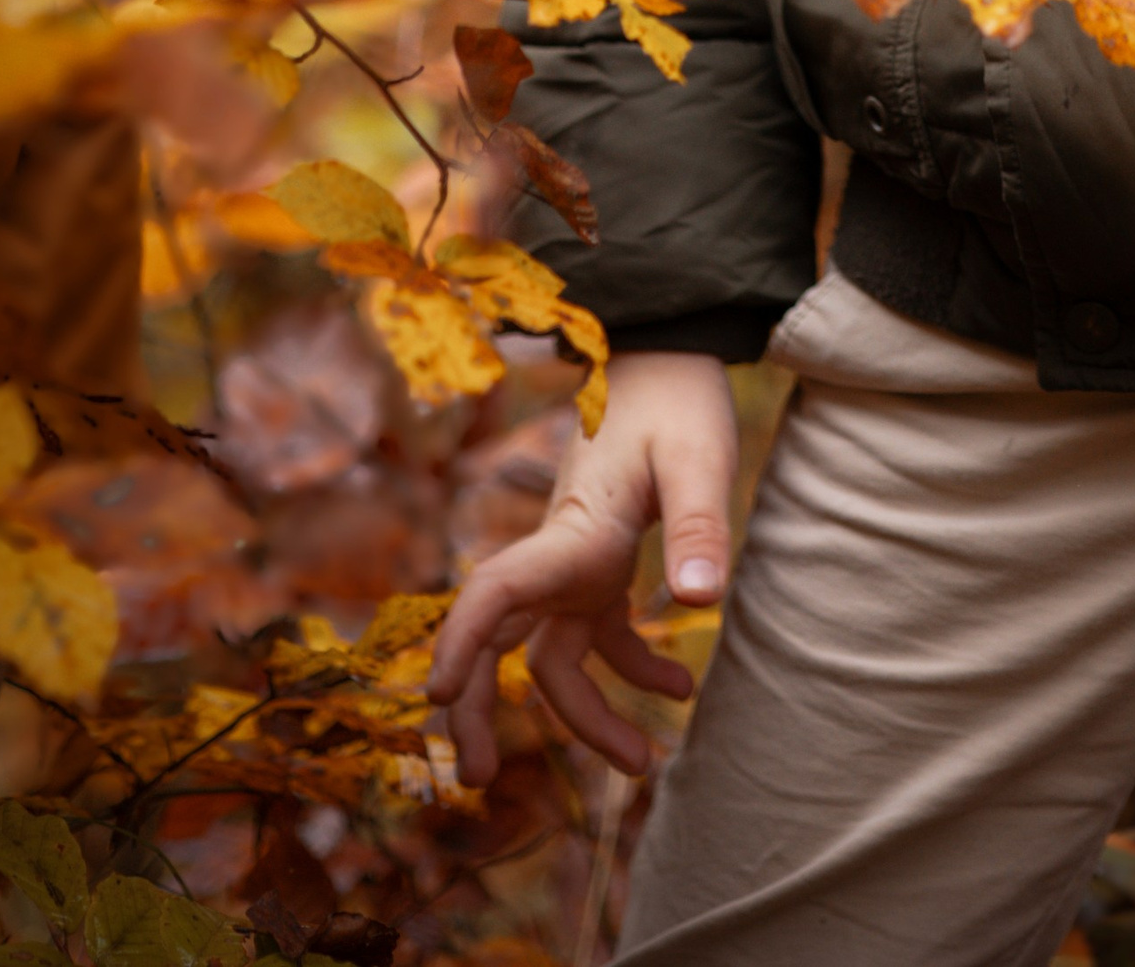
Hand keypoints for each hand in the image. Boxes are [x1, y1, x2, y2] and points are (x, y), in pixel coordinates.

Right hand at [427, 349, 738, 784]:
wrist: (668, 353)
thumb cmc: (678, 399)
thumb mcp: (699, 460)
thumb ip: (699, 527)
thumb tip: (699, 605)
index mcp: (571, 531)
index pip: (497, 591)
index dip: (462, 643)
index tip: (435, 696)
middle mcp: (560, 553)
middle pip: (498, 640)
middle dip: (479, 709)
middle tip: (476, 781)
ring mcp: (577, 562)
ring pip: (551, 655)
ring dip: (584, 715)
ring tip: (642, 766)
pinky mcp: (604, 563)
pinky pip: (598, 636)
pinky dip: (631, 670)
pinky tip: (680, 688)